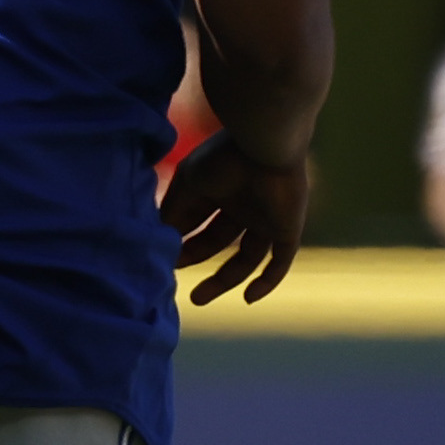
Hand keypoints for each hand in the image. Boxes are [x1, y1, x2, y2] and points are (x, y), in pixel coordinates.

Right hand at [165, 142, 311, 306]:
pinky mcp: (288, 227)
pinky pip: (280, 260)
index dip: (178, 241)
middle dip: (193, 259)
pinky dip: (268, 280)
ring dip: (224, 280)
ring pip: (246, 257)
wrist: (265, 145)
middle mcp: (243, 205)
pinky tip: (248, 299)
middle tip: (170, 278)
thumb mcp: (188, 186)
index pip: (194, 223)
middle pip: (217, 241)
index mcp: (218, 189)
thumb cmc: (223, 159)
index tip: (157, 259)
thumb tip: (157, 243)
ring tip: (197, 299)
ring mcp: (266, 218)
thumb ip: (173, 212)